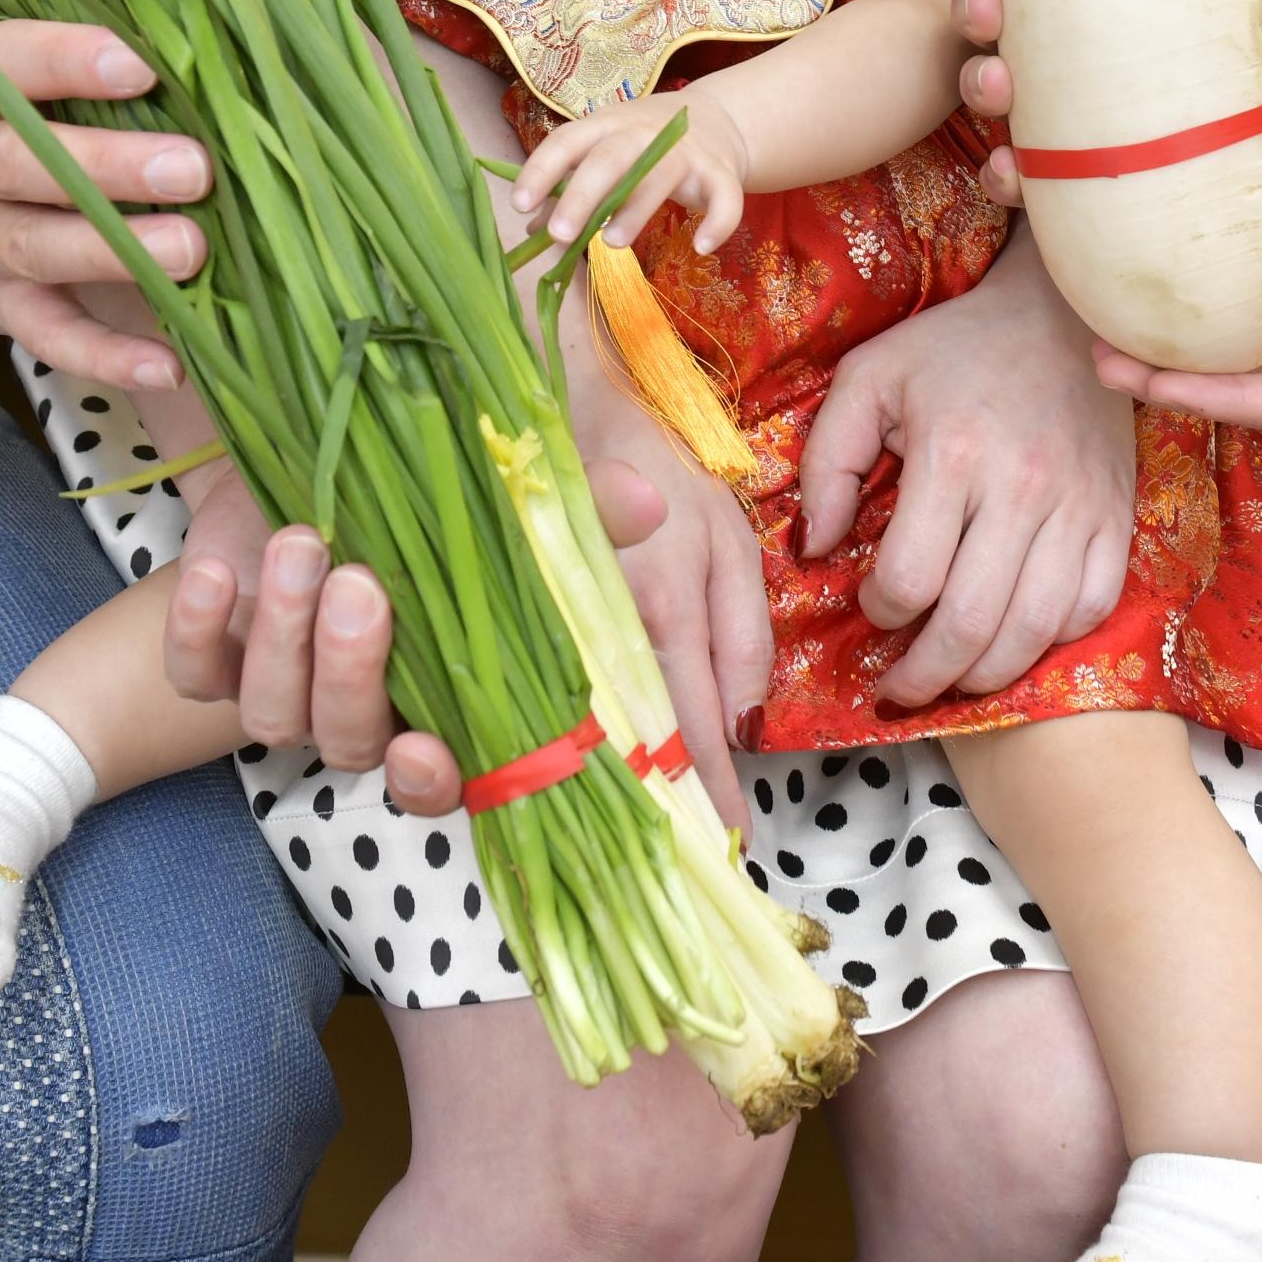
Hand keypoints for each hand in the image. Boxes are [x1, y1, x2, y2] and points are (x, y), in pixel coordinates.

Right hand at [0, 21, 210, 387]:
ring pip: (37, 248)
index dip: (66, 61)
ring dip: (117, 252)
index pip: (6, 64)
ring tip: (192, 249)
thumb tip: (201, 63)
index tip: (138, 66)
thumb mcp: (14, 85)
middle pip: (23, 165)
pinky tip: (168, 364)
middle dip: (109, 167)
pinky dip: (106, 355)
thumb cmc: (0, 125)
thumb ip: (83, 74)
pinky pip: (48, 336)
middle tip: (192, 168)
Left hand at [162, 460, 669, 819]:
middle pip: (348, 735)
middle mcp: (358, 708)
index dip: (428, 779)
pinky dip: (195, 629)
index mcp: (434, 699)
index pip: (437, 777)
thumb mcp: (505, 503)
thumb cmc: (425, 504)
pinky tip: (213, 570)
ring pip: (274, 712)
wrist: (309, 471)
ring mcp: (284, 685)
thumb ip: (573, 512)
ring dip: (285, 636)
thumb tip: (648, 502)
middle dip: (352, 669)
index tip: (422, 748)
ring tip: (302, 546)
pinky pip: (193, 675)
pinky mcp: (216, 652)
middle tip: (361, 584)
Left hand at [514, 94, 751, 253]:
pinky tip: (701, 247)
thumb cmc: (644, 145)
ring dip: (635, 211)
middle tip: (559, 235)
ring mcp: (684, 152)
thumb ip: (569, 188)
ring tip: (610, 244)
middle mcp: (643, 133)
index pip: (567, 141)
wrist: (717, 121)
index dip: (540, 170)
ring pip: (659, 177)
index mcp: (605, 126)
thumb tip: (530, 230)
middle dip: (581, 196)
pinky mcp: (721, 173)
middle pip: (609, 160)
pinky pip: (725, 198)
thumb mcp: (603, 155)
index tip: (517, 204)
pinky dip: (717, 222)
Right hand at [565, 322, 770, 819]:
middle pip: (632, 751)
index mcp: (664, 611)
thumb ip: (742, 633)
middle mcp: (602, 631)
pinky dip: (557, 749)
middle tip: (688, 862)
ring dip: (607, 795)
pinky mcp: (512, 621)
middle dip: (661, 813)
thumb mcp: (729, 538)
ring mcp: (549, 628)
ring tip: (636, 845)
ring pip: (579, 736)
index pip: (691, 730)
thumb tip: (749, 727)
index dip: (710, 793)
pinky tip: (572, 783)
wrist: (570, 398)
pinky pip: (535, 704)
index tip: (730, 844)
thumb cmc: (663, 464)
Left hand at [793, 233, 1134, 708]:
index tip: (870, 605)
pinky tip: (1015, 636)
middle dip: (926, 676)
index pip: (911, 579)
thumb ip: (827, 463)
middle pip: (973, 624)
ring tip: (952, 680)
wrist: (1059, 313)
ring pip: (1036, 630)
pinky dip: (1052, 640)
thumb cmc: (953, 347)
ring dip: (986, 676)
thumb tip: (816, 549)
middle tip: (899, 688)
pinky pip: (1092, 607)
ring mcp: (1079, 507)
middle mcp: (1022, 489)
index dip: (880, 612)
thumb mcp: (868, 378)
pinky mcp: (1116, 516)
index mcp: (952, 454)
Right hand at [843, 0, 1261, 194]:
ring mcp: (1090, 113)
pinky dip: (1015, 179)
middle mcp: (1090, 44)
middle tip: (976, 9)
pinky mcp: (1102, 182)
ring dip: (984, 87)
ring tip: (996, 87)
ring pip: (1007, 93)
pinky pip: (1041, 180)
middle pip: (994, 11)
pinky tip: (1011, 179)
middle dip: (956, 4)